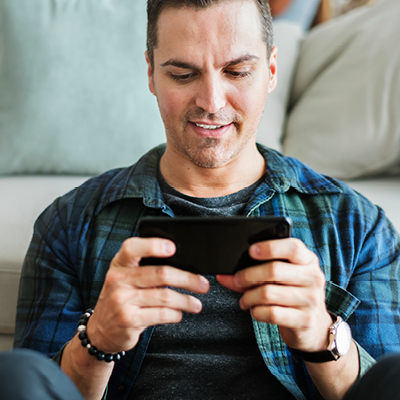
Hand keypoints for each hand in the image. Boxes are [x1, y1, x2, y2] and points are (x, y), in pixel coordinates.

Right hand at [86, 237, 209, 353]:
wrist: (101, 329)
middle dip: (187, 279)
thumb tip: (184, 264)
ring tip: (196, 304)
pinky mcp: (128, 320)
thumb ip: (146, 267)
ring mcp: (122, 301)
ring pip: (165, 296)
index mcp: (119, 264)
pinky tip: (179, 313)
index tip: (173, 247)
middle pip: (160, 273)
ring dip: (186, 301)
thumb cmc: (122, 297)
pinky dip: (176, 314)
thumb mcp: (126, 276)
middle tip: (202, 284)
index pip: (132, 248)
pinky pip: (161, 315)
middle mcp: (118, 280)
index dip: (153, 245)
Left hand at [218, 238, 331, 351]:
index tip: (251, 251)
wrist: (313, 325)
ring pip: (268, 293)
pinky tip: (255, 310)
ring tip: (244, 300)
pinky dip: (257, 312)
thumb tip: (224, 275)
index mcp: (308, 260)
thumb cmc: (291, 294)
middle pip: (274, 270)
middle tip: (236, 280)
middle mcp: (313, 277)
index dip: (270, 247)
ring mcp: (311, 299)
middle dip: (248, 275)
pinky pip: (272, 313)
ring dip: (249, 297)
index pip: (293, 247)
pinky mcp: (305, 320)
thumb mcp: (281, 278)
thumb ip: (256, 271)